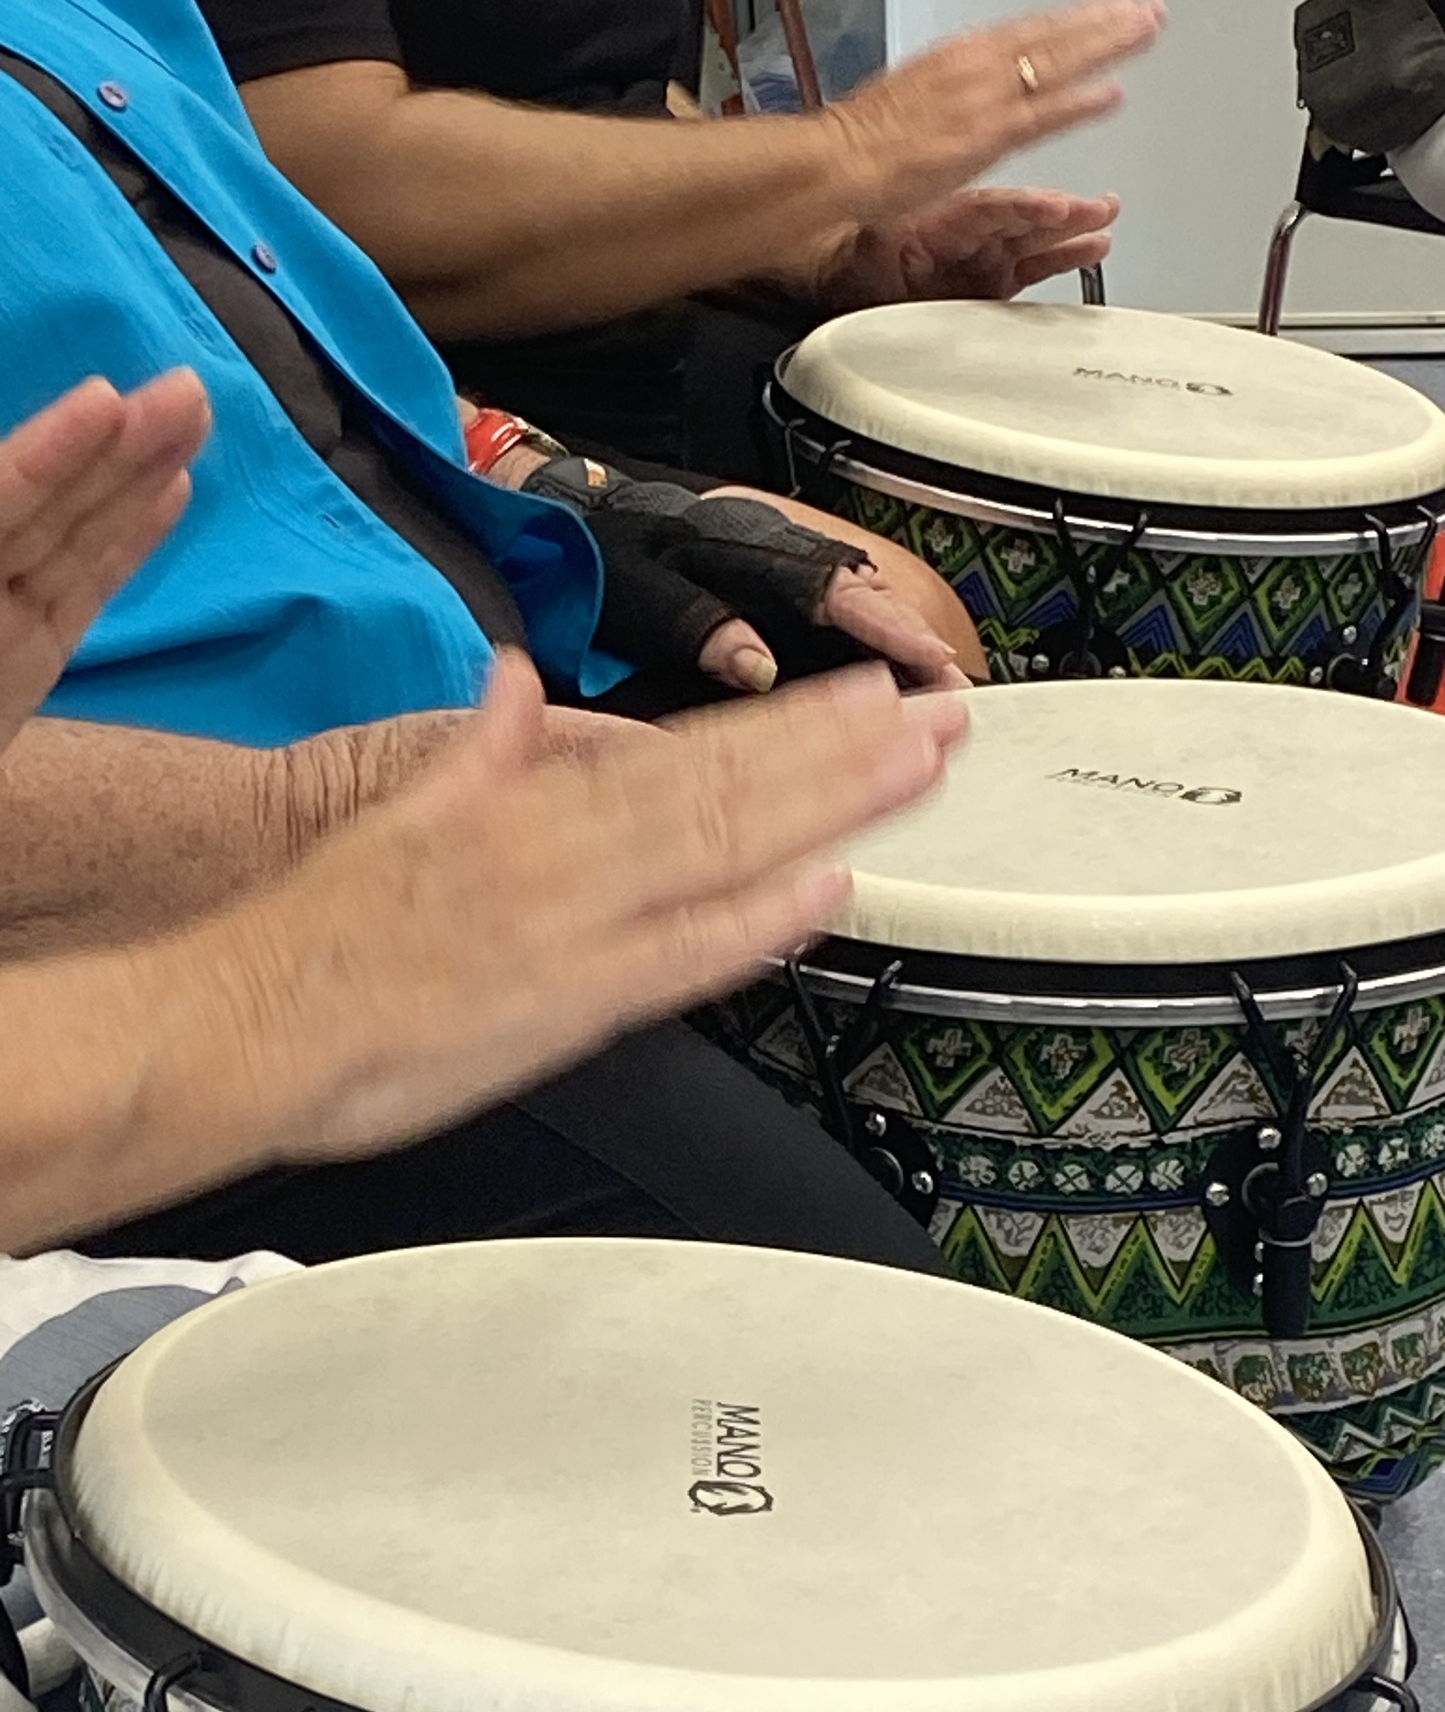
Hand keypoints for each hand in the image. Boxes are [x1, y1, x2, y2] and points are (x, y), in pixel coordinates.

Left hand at [0, 371, 208, 751]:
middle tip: (189, 390)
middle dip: (116, 450)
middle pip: (46, 509)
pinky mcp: (26, 659)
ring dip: (137, 478)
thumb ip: (9, 536)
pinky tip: (172, 496)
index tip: (106, 402)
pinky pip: (85, 590)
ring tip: (194, 419)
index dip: (49, 458)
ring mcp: (0, 623)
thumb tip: (19, 506)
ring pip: (75, 540)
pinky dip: (129, 543)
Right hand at [248, 655, 970, 1158]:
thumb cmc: (314, 933)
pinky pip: (677, 959)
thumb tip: (512, 686)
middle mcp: (563, 857)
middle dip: (842, 753)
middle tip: (933, 720)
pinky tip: (825, 892)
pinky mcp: (561, 1007)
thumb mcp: (396, 805)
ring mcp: (571, 929)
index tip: (860, 700)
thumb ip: (476, 747)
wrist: (244, 1026)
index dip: (786, 726)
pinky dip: (755, 923)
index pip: (686, 753)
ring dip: (827, 809)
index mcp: (528, 808)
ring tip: (911, 773)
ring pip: (721, 851)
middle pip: (730, 791)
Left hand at [525, 458, 963, 692]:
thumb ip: (698, 625)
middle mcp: (771, 547)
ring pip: (855, 599)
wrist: (573, 508)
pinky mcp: (770, 582)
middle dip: (914, 640)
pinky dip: (871, 639)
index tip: (928, 659)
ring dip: (900, 641)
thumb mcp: (636, 589)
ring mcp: (775, 561)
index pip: (831, 589)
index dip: (886, 628)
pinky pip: (833, 610)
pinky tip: (895, 671)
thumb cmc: (598, 550)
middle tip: (956, 689)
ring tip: (943, 686)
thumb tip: (756, 663)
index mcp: (743, 545)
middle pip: (861, 593)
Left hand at [812, 187, 1120, 313]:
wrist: (844, 277)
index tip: (1054, 206)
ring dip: (1073, 228)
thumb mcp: (866, 243)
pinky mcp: (993, 281)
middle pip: (1024, 218)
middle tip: (1098, 207)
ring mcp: (984, 256)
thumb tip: (877, 232)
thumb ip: (885, 236)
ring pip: (1036, 238)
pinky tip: (1093, 247)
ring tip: (1104, 220)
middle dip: (1064, 212)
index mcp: (942, 217)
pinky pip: (1035, 266)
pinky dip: (1065, 256)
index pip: (991, 208)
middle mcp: (970, 233)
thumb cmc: (854, 257)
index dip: (1023, 208)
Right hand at [822, 0, 1162, 230]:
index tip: (1105, 10)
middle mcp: (973, 67)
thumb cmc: (858, 143)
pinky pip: (1042, 115)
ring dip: (1104, 45)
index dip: (1070, 20)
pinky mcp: (984, 137)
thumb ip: (944, 96)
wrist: (836, 163)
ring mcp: (982, 100)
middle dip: (1102, 21)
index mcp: (955, 57)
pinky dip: (1078, 102)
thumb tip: (958, 98)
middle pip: (1051, 35)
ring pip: (1056, 62)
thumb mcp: (906, 102)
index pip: (1026, 30)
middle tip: (1145, 10)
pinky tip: (1110, 94)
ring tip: (1144, 32)